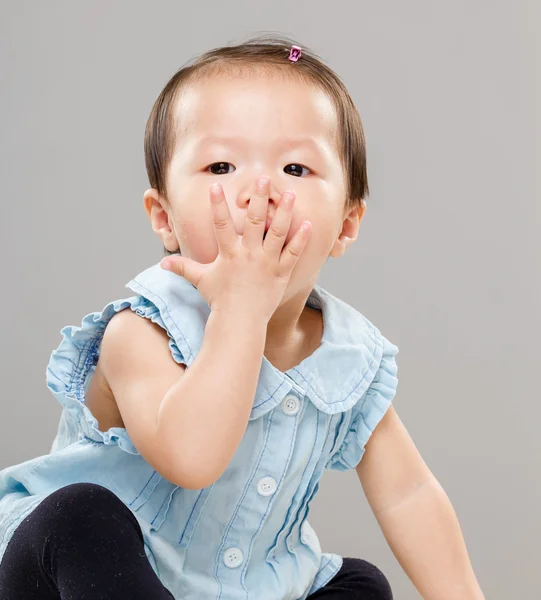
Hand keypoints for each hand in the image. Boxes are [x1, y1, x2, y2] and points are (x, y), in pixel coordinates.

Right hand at [160, 176, 311, 322]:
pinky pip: (293, 253)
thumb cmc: (220, 300)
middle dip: (259, 198)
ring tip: (291, 194)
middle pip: (255, 221)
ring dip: (285, 212)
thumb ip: (183, 268)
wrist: (240, 322)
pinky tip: (308, 223)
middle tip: (264, 178)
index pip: (221, 224)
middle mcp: (249, 255)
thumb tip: (162, 264)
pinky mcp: (281, 273)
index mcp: (229, 254)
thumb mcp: (200, 281)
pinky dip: (301, 239)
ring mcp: (267, 263)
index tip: (216, 186)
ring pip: (278, 233)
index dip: (217, 205)